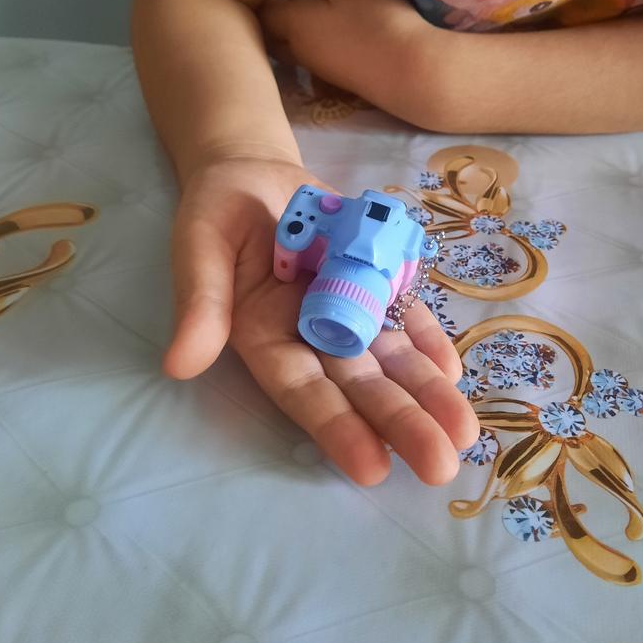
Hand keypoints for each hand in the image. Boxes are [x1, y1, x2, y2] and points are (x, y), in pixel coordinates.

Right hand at [164, 154, 479, 485]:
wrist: (255, 174)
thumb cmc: (217, 214)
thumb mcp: (200, 247)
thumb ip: (199, 302)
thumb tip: (179, 365)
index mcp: (264, 338)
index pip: (303, 391)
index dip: (336, 427)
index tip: (372, 468)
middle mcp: (313, 336)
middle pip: (360, 386)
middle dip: (400, 424)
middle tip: (441, 467)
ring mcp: (351, 310)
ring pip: (392, 359)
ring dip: (427, 394)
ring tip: (464, 432)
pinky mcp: (377, 281)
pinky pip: (406, 315)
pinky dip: (429, 340)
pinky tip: (455, 370)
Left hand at [260, 0, 430, 116]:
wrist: (407, 70)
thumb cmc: (373, 17)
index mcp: (292, 25)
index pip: (263, 13)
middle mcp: (298, 52)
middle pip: (274, 39)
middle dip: (275, 22)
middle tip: (287, 1)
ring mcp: (319, 70)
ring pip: (294, 51)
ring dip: (295, 35)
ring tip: (311, 14)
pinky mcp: (339, 80)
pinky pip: (316, 59)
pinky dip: (316, 45)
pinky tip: (334, 33)